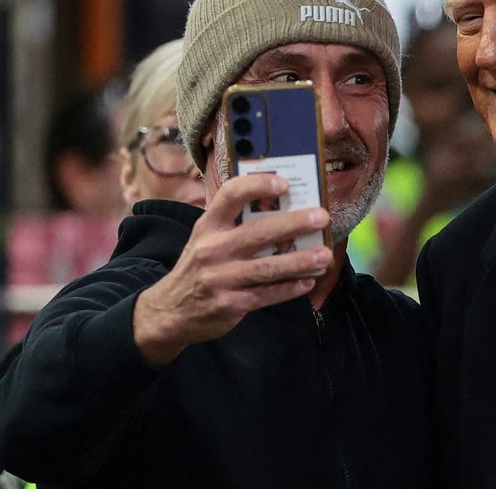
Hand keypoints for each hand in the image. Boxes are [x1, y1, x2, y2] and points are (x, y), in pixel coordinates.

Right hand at [132, 173, 332, 364]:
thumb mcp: (206, 238)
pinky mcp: (231, 304)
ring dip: (301, 261)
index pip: (231, 195)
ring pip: (268, 267)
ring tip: (325, 255)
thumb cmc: (199, 266)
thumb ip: (234, 223)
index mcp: (208, 226)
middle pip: (259, 232)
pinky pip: (267, 294)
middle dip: (294, 224)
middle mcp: (213, 249)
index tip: (284, 183)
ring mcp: (221, 278)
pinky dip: (290, 288)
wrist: (170, 312)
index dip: (258, 185)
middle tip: (321, 217)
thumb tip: (282, 205)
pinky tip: (308, 281)